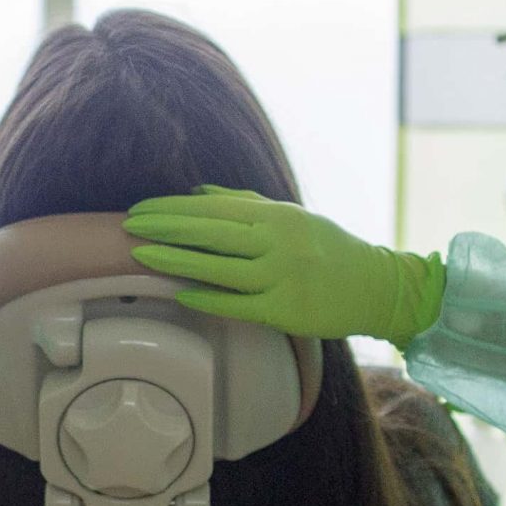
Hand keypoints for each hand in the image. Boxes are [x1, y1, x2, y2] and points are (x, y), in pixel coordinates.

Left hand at [125, 187, 444, 346]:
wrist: (376, 286)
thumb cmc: (328, 249)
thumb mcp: (290, 217)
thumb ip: (244, 205)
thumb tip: (196, 195)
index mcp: (276, 216)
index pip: (212, 210)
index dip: (172, 210)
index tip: (140, 210)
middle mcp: (278, 242)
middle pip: (210, 233)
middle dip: (165, 229)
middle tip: (128, 227)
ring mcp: (282, 276)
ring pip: (219, 267)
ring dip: (176, 261)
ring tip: (141, 256)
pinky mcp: (286, 310)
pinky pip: (239, 304)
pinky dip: (209, 299)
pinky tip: (181, 295)